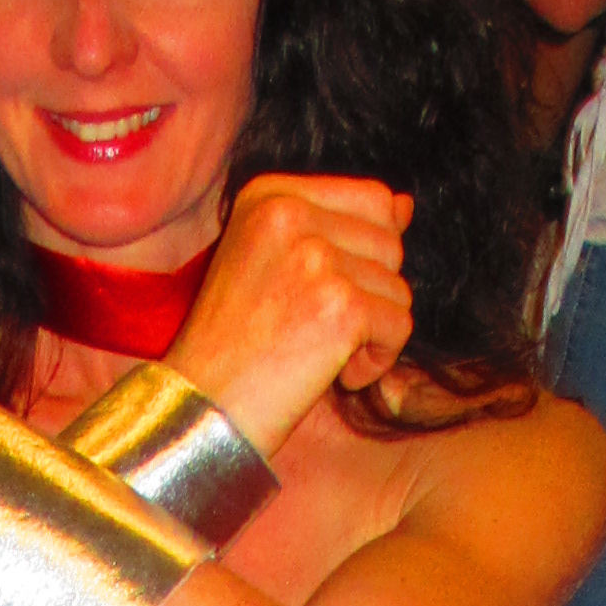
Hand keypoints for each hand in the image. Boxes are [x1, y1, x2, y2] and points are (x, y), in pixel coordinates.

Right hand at [168, 173, 414, 456]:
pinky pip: (399, 326)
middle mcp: (290, 214)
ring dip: (371, 333)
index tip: (320, 296)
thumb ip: (338, 227)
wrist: (200, 410)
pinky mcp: (341, 306)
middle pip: (390, 243)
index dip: (367, 254)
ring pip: (398, 288)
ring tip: (317, 354)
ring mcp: (316, 258)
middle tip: (314, 330)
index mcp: (268, 195)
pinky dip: (376, 363)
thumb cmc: (231, 350)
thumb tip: (405, 205)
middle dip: (370, 295)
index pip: (371, 198)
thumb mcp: (273, 266)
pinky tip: (333, 376)